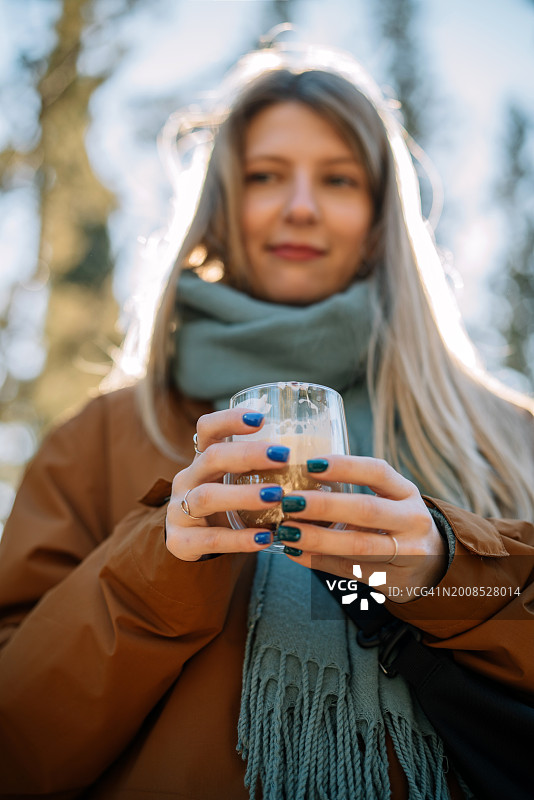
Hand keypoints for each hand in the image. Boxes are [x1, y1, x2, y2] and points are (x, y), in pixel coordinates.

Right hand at [165, 408, 288, 560]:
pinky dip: (239, 539)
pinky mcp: (181, 541)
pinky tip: (265, 539)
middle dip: (248, 454)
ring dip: (244, 495)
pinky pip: (211, 539)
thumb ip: (262, 472)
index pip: (207, 429)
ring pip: (207, 496)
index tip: (260, 418)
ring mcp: (179, 510)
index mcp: (202, 460)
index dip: (230, 419)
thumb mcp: (235, 484)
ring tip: (277, 496)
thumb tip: (318, 462)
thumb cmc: (226, 507)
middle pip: (212, 457)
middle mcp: (188, 479)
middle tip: (283, 456)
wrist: (190, 545)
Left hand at [274, 456, 446, 602]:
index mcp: (406, 492)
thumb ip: (354, 491)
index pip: (377, 472)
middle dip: (324, 506)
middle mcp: (411, 520)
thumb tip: (298, 483)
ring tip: (287, 531)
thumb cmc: (396, 523)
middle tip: (291, 502)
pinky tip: (294, 552)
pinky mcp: (391, 579)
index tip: (311, 464)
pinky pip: (349, 569)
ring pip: (358, 545)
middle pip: (366, 510)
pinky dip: (318, 560)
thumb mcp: (390, 501)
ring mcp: (406, 552)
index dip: (344, 466)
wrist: (433, 566)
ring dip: (317, 538)